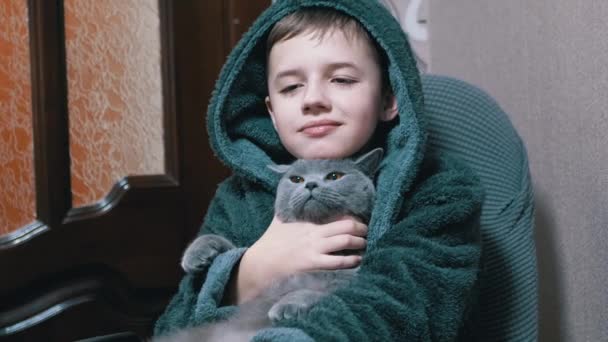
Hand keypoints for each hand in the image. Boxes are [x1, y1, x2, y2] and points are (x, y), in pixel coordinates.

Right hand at [231, 216, 366, 303]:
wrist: (260, 263)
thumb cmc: (270, 243)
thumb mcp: (280, 220)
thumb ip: (290, 210)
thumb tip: (291, 195)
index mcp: (309, 222)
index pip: (337, 215)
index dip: (353, 217)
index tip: (360, 219)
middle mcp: (314, 233)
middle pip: (346, 226)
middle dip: (361, 228)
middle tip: (367, 231)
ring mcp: (314, 249)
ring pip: (345, 241)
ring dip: (360, 243)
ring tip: (366, 244)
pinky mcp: (313, 264)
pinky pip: (338, 261)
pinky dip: (351, 261)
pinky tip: (358, 260)